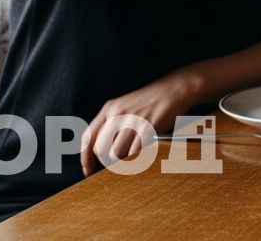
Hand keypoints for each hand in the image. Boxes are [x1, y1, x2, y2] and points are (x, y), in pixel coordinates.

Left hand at [80, 70, 198, 175]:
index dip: (85, 158)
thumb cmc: (151, 101)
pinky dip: (138, 157)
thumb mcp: (126, 107)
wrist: (174, 89)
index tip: (88, 171)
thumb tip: (103, 151)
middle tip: (117, 164)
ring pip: (117, 153)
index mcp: (109, 108)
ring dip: (124, 160)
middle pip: (100, 149)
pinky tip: (144, 152)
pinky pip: (135, 152)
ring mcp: (132, 121)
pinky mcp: (147, 127)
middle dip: (107, 161)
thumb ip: (113, 125)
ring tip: (134, 156)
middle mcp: (117, 114)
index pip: (88, 137)